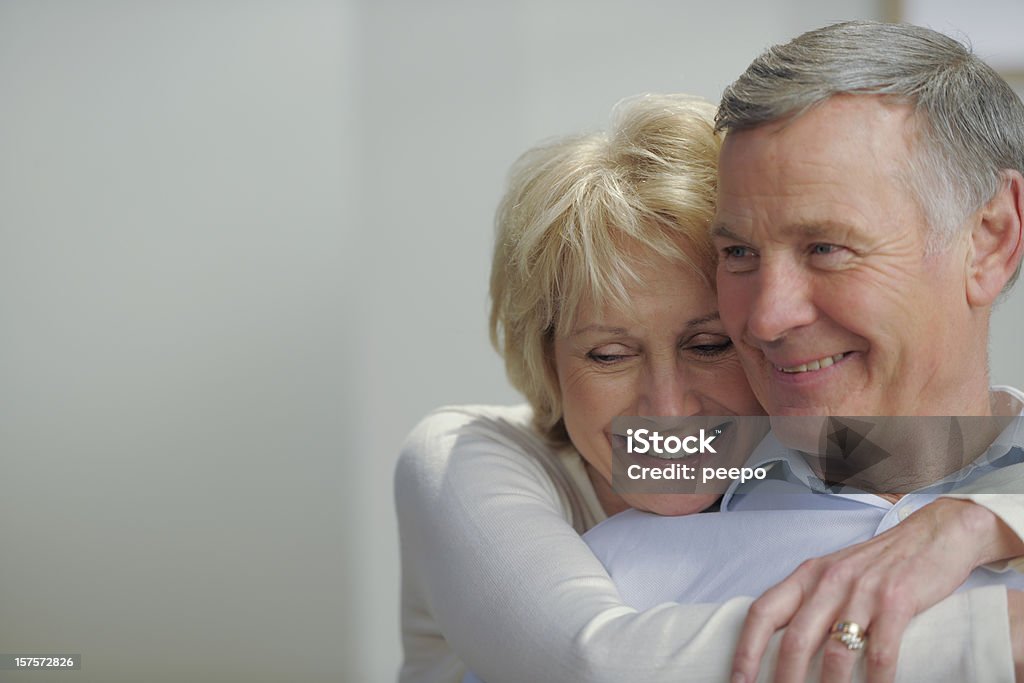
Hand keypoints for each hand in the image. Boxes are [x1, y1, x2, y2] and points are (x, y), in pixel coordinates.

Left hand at [731, 498, 1023, 682]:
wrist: (934, 534)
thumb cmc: (880, 562)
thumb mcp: (835, 574)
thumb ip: (810, 602)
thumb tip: (782, 645)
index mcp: (807, 575)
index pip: (763, 613)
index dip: (745, 650)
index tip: (736, 681)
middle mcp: (829, 581)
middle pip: (795, 639)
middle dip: (784, 679)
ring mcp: (863, 591)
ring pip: (835, 651)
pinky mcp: (898, 601)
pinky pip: (880, 652)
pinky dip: (875, 682)